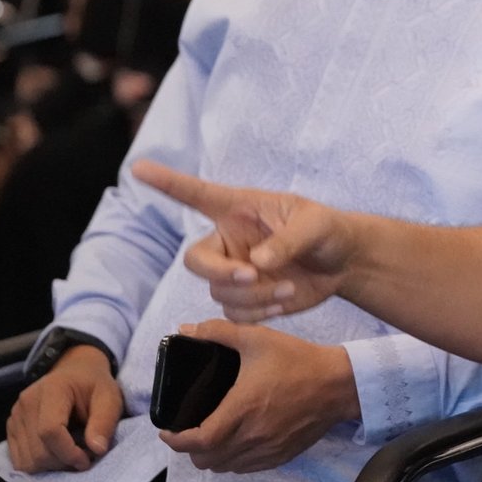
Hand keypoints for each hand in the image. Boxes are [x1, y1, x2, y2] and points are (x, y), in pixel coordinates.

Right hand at [6, 345, 121, 472]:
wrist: (75, 373)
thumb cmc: (94, 386)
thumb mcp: (110, 398)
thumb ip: (105, 421)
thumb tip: (97, 450)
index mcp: (52, 389)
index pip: (50, 430)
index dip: (68, 452)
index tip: (87, 460)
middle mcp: (27, 402)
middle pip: (37, 451)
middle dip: (63, 462)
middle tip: (84, 457)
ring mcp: (15, 416)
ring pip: (26, 461)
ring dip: (52, 466)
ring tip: (72, 454)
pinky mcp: (11, 428)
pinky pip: (20, 461)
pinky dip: (40, 465)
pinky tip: (57, 454)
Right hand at [133, 160, 354, 321]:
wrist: (342, 264)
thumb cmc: (326, 231)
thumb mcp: (315, 225)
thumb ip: (288, 240)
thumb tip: (258, 261)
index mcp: (239, 210)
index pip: (197, 195)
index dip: (167, 183)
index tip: (139, 167)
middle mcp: (229, 240)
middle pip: (195, 260)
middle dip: (219, 272)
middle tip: (252, 276)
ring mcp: (234, 271)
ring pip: (219, 292)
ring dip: (254, 296)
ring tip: (288, 288)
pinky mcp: (245, 299)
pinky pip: (235, 313)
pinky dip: (259, 313)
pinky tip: (284, 302)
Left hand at [159, 319, 358, 472]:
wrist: (339, 384)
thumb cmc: (297, 360)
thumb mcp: (258, 338)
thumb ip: (219, 332)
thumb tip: (187, 330)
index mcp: (241, 409)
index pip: (198, 441)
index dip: (175, 441)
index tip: (167, 431)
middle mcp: (252, 436)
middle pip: (206, 460)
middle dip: (190, 450)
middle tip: (188, 431)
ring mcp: (267, 449)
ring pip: (225, 467)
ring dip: (211, 457)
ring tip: (210, 438)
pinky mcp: (281, 455)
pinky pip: (246, 468)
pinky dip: (233, 461)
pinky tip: (236, 443)